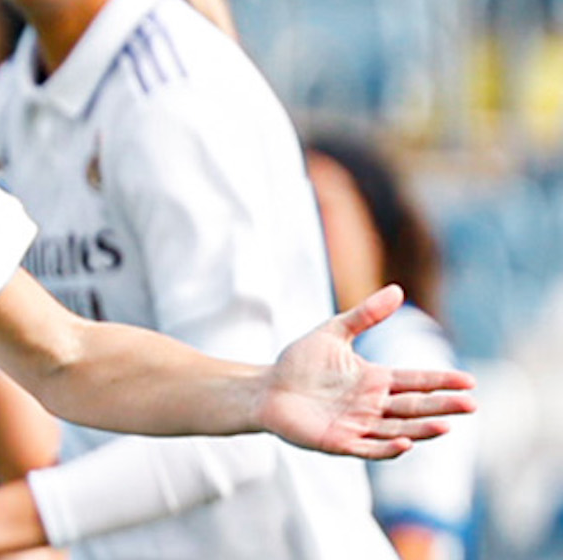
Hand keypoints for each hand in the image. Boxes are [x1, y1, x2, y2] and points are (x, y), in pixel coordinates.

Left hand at [259, 284, 475, 458]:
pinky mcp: (340, 441)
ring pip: (398, 430)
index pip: (416, 381)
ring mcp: (358, 425)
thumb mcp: (333, 332)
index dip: (441, 381)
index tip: (469, 381)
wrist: (265, 388)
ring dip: (422, 430)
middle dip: (442, 407)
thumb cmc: (299, 362)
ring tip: (446, 426)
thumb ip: (365, 315)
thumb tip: (397, 289)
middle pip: (414, 406)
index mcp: (375, 380)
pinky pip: (369, 448)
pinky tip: (406, 443)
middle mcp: (373, 405)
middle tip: (471, 405)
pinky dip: (388, 448)